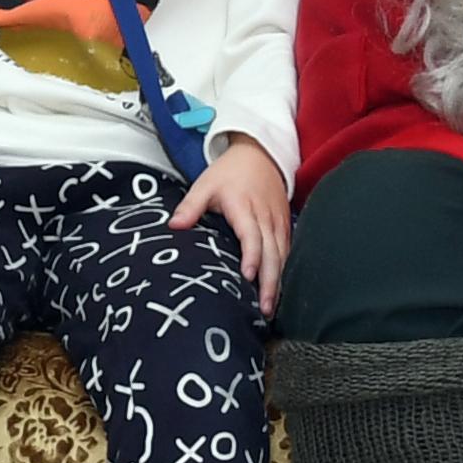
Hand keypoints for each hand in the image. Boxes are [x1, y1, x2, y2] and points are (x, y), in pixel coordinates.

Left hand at [167, 135, 289, 312]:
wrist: (259, 154)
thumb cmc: (230, 172)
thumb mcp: (205, 184)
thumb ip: (190, 206)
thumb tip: (174, 225)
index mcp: (244, 207)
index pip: (252, 235)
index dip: (252, 256)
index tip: (248, 276)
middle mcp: (266, 217)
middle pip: (272, 253)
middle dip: (270, 282)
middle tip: (264, 308)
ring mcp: (278, 222)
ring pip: (283, 256)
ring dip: (279, 282)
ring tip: (271, 307)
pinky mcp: (285, 225)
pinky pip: (288, 251)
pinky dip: (284, 271)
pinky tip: (279, 290)